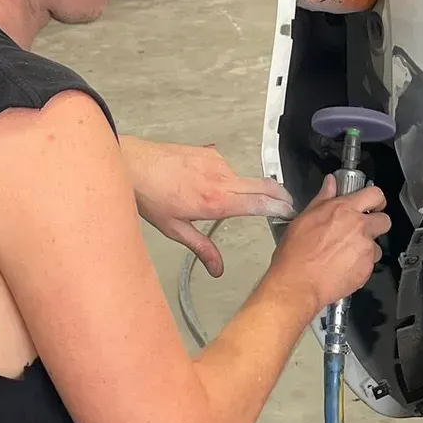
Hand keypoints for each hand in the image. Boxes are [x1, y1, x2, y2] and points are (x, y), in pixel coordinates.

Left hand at [119, 138, 293, 275]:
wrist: (132, 164)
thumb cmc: (150, 197)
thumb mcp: (175, 229)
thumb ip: (202, 248)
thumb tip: (218, 270)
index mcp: (215, 201)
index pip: (259, 203)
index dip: (279, 208)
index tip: (291, 212)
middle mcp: (221, 178)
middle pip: (264, 185)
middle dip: (280, 195)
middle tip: (287, 204)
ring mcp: (216, 163)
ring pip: (242, 179)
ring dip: (244, 189)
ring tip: (225, 200)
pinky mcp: (209, 153)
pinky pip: (226, 169)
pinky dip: (225, 178)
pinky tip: (206, 184)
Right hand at [269, 175, 391, 313]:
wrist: (298, 283)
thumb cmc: (297, 254)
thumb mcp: (304, 218)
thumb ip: (323, 199)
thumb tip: (330, 184)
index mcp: (344, 211)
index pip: (375, 195)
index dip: (376, 199)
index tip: (373, 204)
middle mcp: (359, 228)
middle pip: (384, 220)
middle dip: (377, 223)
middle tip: (363, 229)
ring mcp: (365, 249)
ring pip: (377, 245)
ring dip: (367, 248)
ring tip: (347, 253)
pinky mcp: (366, 269)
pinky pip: (370, 264)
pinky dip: (361, 265)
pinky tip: (344, 266)